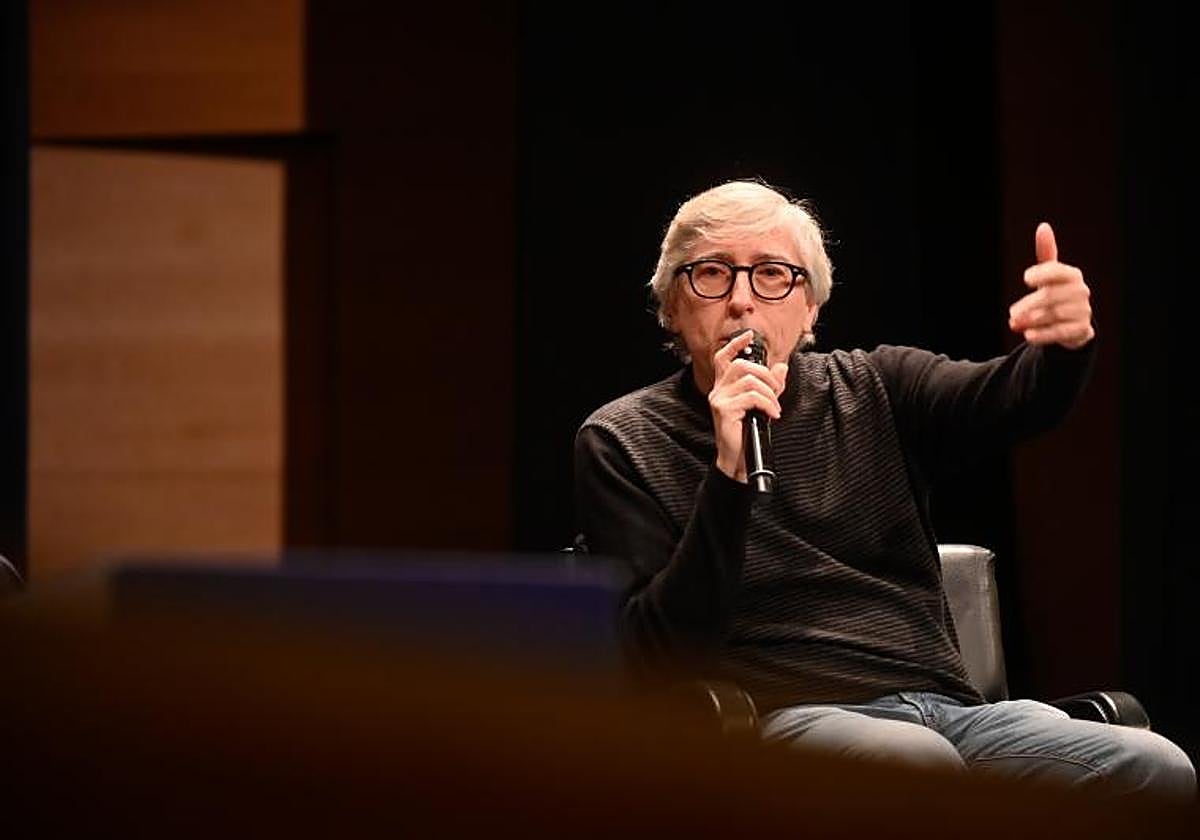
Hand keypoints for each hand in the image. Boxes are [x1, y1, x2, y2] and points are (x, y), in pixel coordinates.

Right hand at [708, 331, 787, 481]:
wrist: (738, 459)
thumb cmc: (747, 433)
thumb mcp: (762, 405)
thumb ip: (771, 386)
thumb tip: (782, 367)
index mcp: (724, 386)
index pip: (723, 358)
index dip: (735, 344)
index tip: (749, 335)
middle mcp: (718, 390)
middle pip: (741, 365)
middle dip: (765, 375)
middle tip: (776, 390)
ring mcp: (719, 399)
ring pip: (749, 381)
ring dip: (769, 393)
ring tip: (774, 408)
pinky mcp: (723, 409)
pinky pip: (752, 397)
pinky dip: (767, 404)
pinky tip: (771, 414)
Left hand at [1008, 222, 1093, 348]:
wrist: (1072, 324)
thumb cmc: (1056, 293)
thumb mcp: (1050, 275)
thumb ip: (1046, 253)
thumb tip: (1043, 227)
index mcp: (1072, 275)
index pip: (1057, 271)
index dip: (1042, 273)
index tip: (1026, 278)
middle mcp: (1081, 292)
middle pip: (1051, 296)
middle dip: (1029, 305)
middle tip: (1012, 313)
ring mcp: (1083, 311)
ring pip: (1054, 314)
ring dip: (1032, 320)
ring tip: (1015, 324)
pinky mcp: (1081, 330)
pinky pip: (1060, 332)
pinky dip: (1043, 334)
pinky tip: (1028, 335)